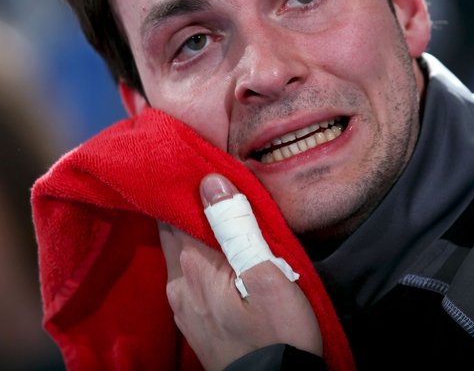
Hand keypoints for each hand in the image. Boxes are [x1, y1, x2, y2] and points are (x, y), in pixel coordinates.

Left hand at [158, 174, 321, 370]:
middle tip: (202, 179)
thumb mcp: (267, 275)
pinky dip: (193, 254)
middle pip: (170, 230)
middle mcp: (177, 284)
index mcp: (193, 267)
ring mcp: (181, 305)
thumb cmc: (279, 335)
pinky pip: (185, 274)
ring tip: (210, 211)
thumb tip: (209, 181)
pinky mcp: (192, 320)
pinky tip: (210, 250)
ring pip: (177, 252)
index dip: (181, 186)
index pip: (173, 212)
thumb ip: (235, 226)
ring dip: (190, 230)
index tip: (191, 162)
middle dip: (183, 205)